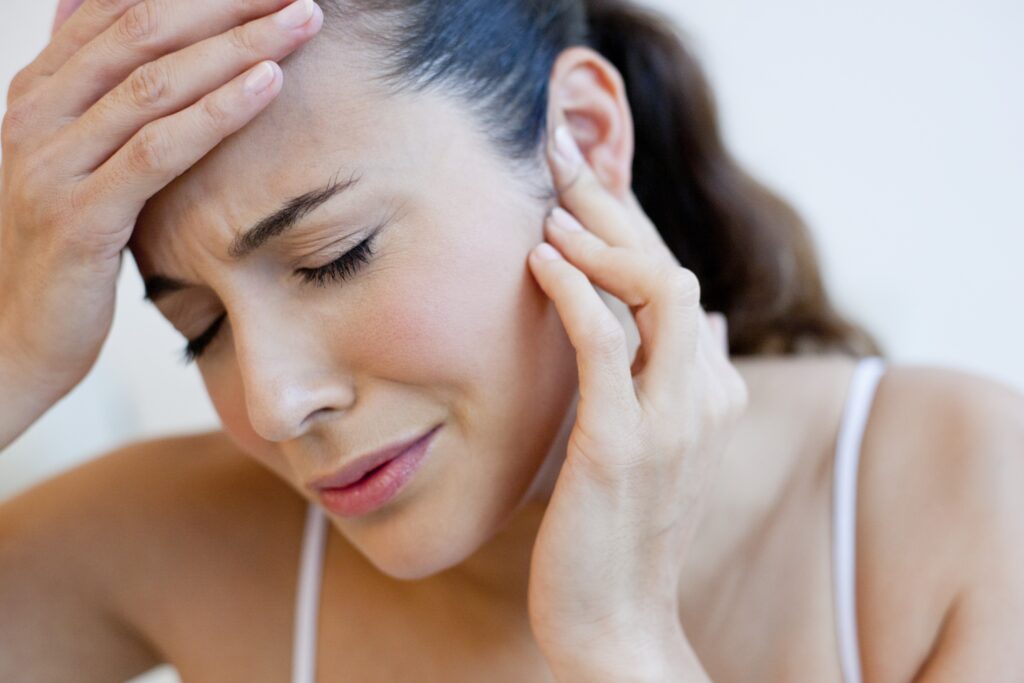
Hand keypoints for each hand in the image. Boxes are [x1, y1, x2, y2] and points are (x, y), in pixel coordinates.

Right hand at [0, 0, 321, 402]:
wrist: (4, 340)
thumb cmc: (54, 251)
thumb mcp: (65, 163)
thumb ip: (85, 96)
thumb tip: (85, 16)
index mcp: (38, 93)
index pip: (118, 11)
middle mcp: (37, 115)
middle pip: (143, 32)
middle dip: (226, 4)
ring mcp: (54, 164)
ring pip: (156, 83)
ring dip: (238, 46)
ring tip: (300, 20)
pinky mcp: (82, 217)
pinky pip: (159, 150)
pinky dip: (218, 112)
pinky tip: (268, 85)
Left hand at [525, 124, 748, 666]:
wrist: (618, 625)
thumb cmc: (619, 534)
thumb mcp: (655, 448)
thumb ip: (677, 384)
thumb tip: (710, 327)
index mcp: (708, 391)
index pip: (675, 282)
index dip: (631, 225)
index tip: (581, 183)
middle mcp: (703, 395)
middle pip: (671, 270)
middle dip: (618, 206)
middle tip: (564, 156)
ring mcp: (670, 420)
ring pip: (659, 293)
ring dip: (605, 238)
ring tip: (554, 203)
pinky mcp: (623, 446)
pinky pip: (608, 347)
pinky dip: (577, 294)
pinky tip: (540, 258)